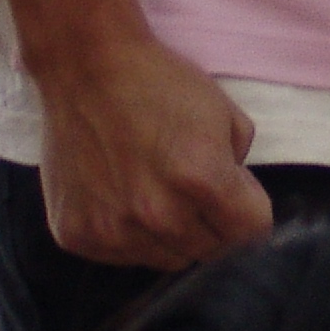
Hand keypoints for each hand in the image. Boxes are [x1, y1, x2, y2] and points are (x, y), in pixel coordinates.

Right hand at [31, 26, 272, 269]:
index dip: (254, 217)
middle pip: (210, 252)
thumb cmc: (161, 85)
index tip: (245, 206)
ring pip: (167, 260)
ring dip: (175, 237)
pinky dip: (132, 237)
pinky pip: (122, 256)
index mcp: (201, 179)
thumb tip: (238, 204)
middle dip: (217, 227)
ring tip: (161, 194)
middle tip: (202, 196)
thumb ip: (240, 169)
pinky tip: (126, 199)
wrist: (87, 70)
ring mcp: (112, 231)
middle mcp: (157, 215)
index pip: (250, 234)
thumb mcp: (225, 114)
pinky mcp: (76, 236)